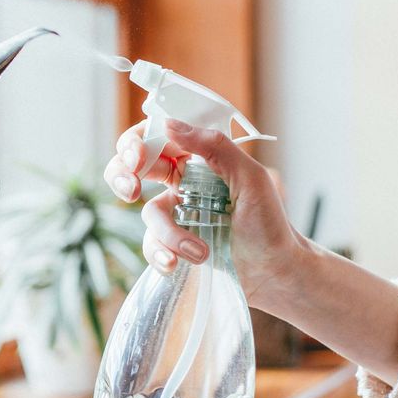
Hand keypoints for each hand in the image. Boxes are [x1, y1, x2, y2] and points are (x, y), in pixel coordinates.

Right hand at [103, 119, 306, 309]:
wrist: (276, 272)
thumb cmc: (269, 222)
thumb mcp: (250, 177)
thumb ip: (215, 147)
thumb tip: (169, 125)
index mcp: (197, 159)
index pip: (156, 138)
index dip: (137, 142)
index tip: (138, 158)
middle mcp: (181, 183)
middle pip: (131, 168)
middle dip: (122, 175)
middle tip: (131, 190)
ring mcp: (175, 214)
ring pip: (147, 213)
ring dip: (168, 234)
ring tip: (199, 250)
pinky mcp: (173, 244)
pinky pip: (151, 245)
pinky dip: (161, 254)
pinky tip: (180, 263)